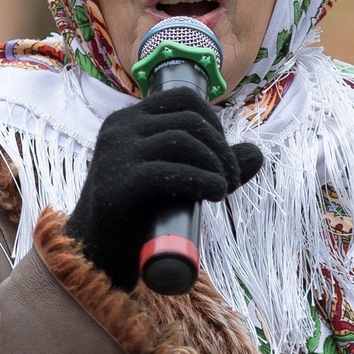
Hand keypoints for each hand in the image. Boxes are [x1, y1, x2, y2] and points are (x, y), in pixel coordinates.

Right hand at [67, 89, 264, 290]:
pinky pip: (171, 172)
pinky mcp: (119, 185)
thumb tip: (257, 153)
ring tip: (223, 189)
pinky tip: (215, 194)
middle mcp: (118, 129)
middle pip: (189, 120)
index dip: (214, 121)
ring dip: (216, 165)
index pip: (183, 97)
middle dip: (221, 149)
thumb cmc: (138, 215)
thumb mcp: (174, 180)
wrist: (96, 256)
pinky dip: (204, 180)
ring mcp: (115, 155)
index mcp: (127, 120)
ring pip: (183, 141)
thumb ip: (212, 164)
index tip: (222, 153)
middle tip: (230, 180)